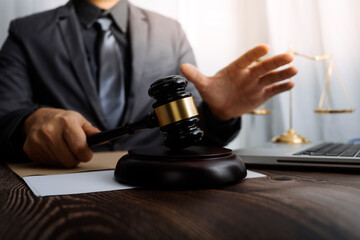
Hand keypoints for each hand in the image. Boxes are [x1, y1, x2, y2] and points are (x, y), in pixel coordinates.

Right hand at [23, 108, 100, 167]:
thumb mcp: (79, 121)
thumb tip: (104, 139)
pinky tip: (52, 149)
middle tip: (74, 150)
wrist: (39, 118)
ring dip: (64, 159)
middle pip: (69, 160)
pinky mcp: (30, 148)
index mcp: (66, 122)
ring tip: (63, 147)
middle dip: (76, 158)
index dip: (86, 154)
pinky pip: (48, 164)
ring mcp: (38, 140)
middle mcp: (50, 130)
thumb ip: (92, 131)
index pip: (80, 148)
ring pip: (59, 164)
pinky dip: (53, 159)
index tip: (86, 153)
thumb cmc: (63, 120)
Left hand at [180, 44, 296, 120]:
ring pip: (271, 78)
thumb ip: (196, 76)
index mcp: (236, 69)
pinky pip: (273, 91)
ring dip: (282, 74)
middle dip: (275, 62)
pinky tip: (291, 84)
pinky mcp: (261, 96)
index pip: (246, 59)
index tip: (264, 48)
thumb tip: (182, 67)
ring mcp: (256, 85)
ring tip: (294, 70)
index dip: (254, 54)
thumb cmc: (213, 93)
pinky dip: (281, 88)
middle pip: (263, 67)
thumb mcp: (203, 85)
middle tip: (289, 56)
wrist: (220, 108)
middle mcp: (248, 75)